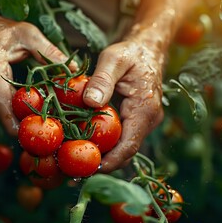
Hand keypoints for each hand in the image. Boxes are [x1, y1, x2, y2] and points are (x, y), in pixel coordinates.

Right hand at [0, 14, 75, 135]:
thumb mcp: (25, 33)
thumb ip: (49, 51)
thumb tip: (73, 68)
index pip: (0, 102)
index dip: (14, 121)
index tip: (30, 134)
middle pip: (2, 111)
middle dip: (23, 120)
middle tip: (47, 124)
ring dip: (17, 113)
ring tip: (40, 111)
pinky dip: (10, 107)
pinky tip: (24, 102)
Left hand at [83, 33, 164, 172]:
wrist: (146, 49)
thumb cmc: (131, 52)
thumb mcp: (114, 58)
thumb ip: (102, 79)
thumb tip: (89, 102)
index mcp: (145, 109)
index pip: (129, 145)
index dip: (110, 161)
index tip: (88, 170)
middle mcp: (147, 120)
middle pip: (125, 151)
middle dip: (102, 163)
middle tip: (74, 172)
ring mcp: (141, 121)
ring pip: (121, 146)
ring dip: (102, 155)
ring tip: (75, 163)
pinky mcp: (134, 119)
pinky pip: (119, 136)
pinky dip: (103, 143)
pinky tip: (84, 144)